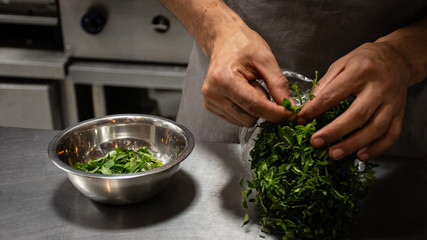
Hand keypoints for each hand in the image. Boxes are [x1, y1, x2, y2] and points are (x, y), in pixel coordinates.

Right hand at [201, 26, 295, 126]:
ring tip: (249, 86)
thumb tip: (289, 107)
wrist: (225, 39)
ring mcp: (210, 101)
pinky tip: (242, 92)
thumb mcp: (266, 60)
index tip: (291, 115)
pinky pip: (237, 119)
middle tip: (260, 85)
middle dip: (263, 107)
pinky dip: (245, 109)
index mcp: (224, 79)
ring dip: (253, 108)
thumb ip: (278, 85)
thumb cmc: (242, 44)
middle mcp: (212, 93)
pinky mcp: (211, 106)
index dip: (276, 113)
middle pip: (249, 117)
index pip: (254, 106)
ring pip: (244, 121)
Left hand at [298, 42, 410, 160]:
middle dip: (334, 132)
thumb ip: (325, 84)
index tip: (301, 120)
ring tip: (334, 154)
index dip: (315, 109)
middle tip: (316, 142)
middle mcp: (379, 88)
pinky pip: (391, 134)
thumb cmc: (365, 61)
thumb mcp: (342, 63)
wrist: (397, 58)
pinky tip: (361, 155)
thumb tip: (309, 105)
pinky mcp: (400, 113)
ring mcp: (392, 102)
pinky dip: (377, 148)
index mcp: (360, 72)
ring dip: (353, 144)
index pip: (334, 94)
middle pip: (357, 114)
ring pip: (375, 128)